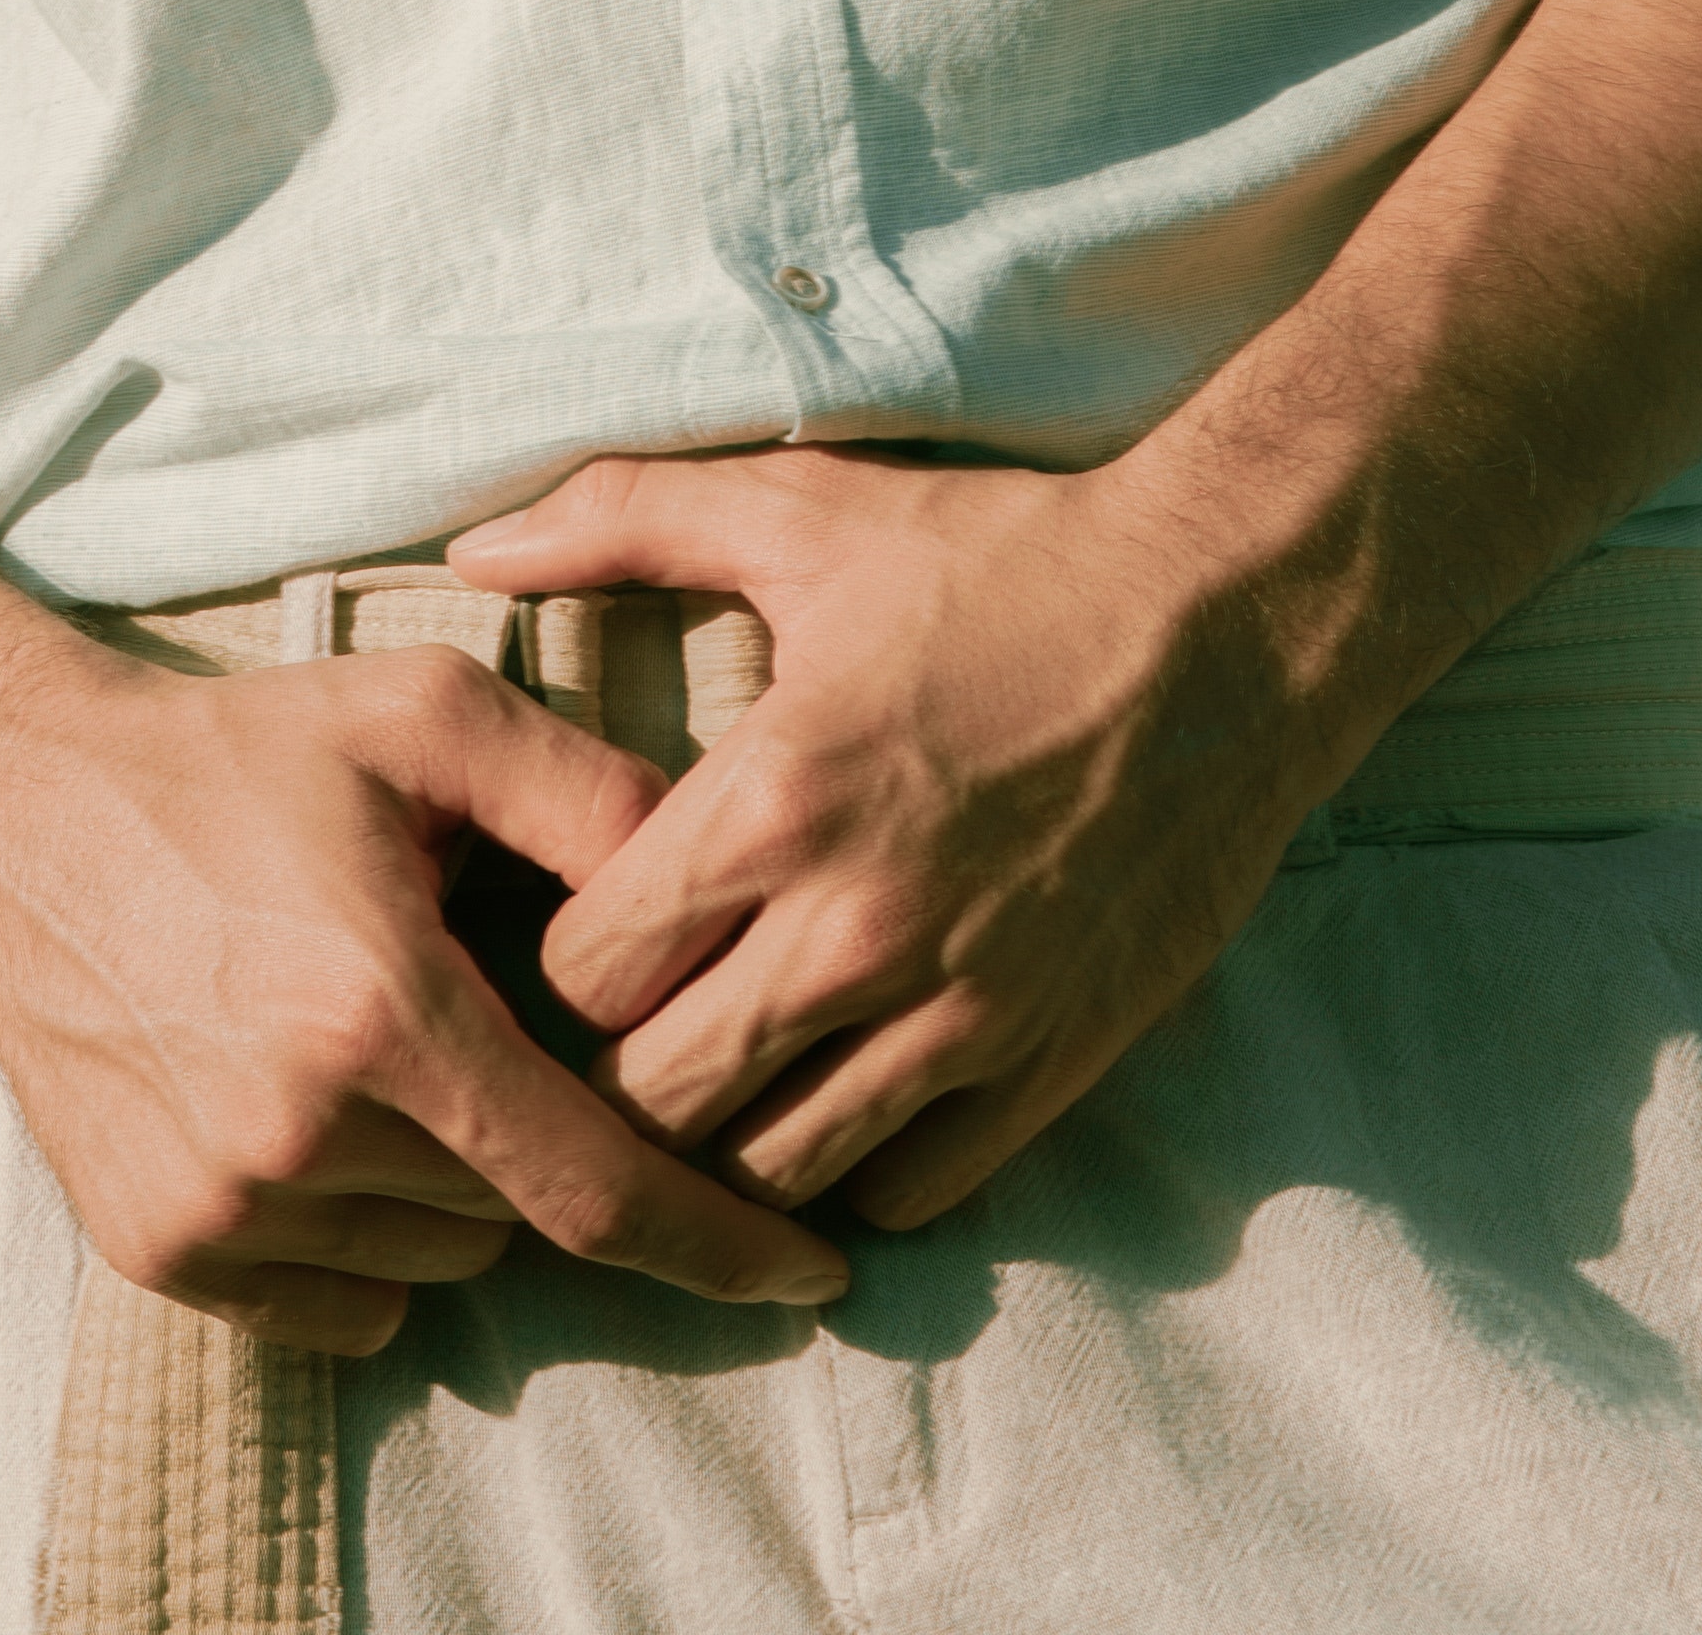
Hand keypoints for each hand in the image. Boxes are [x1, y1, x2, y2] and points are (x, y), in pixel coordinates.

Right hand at [0, 638, 856, 1356]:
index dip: (712, 1240)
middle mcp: (299, 1137)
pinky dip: (366, 1228)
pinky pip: (336, 1292)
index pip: (591, 1184)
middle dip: (542, 1131)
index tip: (808, 1275)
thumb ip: (584, 788)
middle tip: (491, 1018)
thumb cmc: (231, 751)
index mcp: (380, 1013)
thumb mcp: (423, 715)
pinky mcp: (159, 1249)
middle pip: (511, 1208)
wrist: (11, 812)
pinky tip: (322, 1104)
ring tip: (387, 1036)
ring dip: (450, 1176)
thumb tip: (713, 868)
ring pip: (428, 1251)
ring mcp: (220, 1210)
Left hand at [446, 449, 1326, 1230]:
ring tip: (737, 1056)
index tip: (591, 918)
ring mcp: (958, 1012)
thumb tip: (476, 549)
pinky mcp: (1048, 1060)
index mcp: (773, 802)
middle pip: (654, 1098)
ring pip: (772, 1169)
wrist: (1225, 622)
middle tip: (647, 1008)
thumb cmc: (1002, 558)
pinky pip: (905, 1191)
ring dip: (735, 1126)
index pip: (581, 973)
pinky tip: (851, 1079)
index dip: (563, 957)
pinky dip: (860, 1159)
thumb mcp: (803, 511)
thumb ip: (622, 519)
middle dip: (627, 1061)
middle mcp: (854, 931)